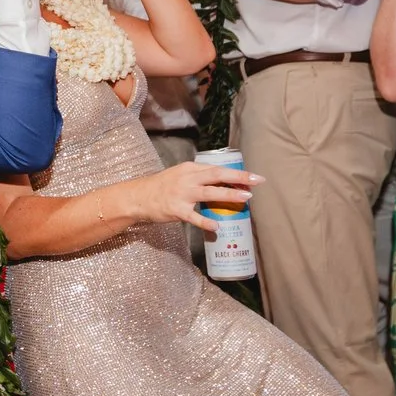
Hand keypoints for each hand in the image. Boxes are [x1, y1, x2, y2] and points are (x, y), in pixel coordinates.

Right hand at [124, 160, 257, 232]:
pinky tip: (217, 227)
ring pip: (209, 193)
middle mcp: (187, 179)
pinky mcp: (176, 210)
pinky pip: (194, 217)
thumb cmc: (161, 187)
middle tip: (257, 181)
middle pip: (216, 175)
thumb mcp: (180, 176)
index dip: (235, 173)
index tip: (253, 177)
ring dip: (229, 194)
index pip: (216, 169)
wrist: (138, 197)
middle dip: (239, 177)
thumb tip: (223, 185)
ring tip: (245, 197)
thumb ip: (199, 178)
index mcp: (189, 169)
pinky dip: (206, 222)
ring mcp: (181, 194)